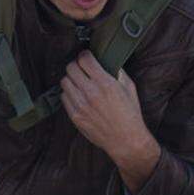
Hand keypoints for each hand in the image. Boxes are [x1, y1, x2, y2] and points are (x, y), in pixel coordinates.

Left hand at [61, 51, 160, 191]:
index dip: (85, 55)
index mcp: (105, 83)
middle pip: (71, 68)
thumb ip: (118, 72)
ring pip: (64, 81)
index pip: (84, 59)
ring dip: (71, 79)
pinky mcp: (75, 116)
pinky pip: (64, 97)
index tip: (87, 56)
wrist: (125, 139)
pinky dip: (69, 93)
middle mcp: (90, 93)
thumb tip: (109, 61)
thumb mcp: (130, 87)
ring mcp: (80, 105)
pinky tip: (78, 95)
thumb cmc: (130, 114)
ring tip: (79, 82)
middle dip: (76, 65)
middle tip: (82, 68)